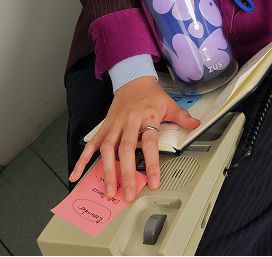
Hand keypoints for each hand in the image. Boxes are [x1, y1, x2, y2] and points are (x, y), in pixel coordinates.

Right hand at [69, 76, 199, 201]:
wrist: (132, 78)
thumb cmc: (150, 93)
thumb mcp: (168, 102)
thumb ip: (181, 116)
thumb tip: (195, 124)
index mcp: (147, 116)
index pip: (150, 142)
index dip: (152, 163)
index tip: (154, 181)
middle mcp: (129, 121)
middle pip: (126, 149)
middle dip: (127, 173)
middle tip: (127, 193)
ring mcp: (115, 124)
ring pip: (108, 149)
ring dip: (107, 171)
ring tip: (109, 191)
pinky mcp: (104, 127)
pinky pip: (92, 144)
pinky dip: (83, 160)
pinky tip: (76, 174)